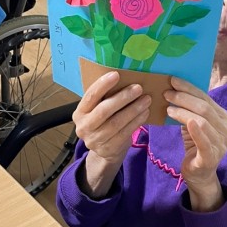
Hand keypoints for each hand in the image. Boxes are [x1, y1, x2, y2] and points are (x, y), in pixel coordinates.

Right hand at [74, 71, 150, 196]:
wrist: (104, 152)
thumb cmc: (104, 123)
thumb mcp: (98, 110)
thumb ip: (105, 99)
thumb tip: (125, 78)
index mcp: (80, 113)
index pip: (90, 96)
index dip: (102, 85)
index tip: (116, 74)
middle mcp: (84, 127)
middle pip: (104, 110)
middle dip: (122, 98)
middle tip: (138, 88)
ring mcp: (95, 140)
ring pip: (116, 123)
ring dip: (133, 109)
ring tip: (146, 99)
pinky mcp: (108, 149)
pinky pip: (125, 133)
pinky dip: (136, 121)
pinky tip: (145, 113)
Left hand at [164, 77, 226, 211]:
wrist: (199, 174)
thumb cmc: (196, 144)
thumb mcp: (195, 124)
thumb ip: (193, 109)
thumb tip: (175, 87)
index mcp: (226, 119)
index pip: (207, 99)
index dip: (190, 88)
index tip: (173, 80)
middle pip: (205, 108)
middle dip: (184, 98)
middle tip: (167, 93)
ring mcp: (222, 145)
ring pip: (202, 121)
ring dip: (183, 112)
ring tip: (168, 108)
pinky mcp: (212, 157)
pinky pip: (204, 141)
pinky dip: (196, 130)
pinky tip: (186, 122)